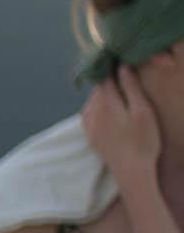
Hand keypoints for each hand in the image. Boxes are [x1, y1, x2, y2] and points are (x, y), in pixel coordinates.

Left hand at [82, 71, 162, 185]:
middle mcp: (91, 112)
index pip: (104, 78)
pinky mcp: (89, 135)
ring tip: (120, 92)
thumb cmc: (143, 141)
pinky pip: (90, 113)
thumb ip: (131, 89)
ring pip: (93, 101)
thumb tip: (122, 67)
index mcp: (105, 104)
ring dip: (104, 94)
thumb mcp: (142, 112)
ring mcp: (88, 125)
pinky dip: (99, 107)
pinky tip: (111, 109)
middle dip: (110, 81)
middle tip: (124, 76)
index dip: (112, 68)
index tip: (121, 61)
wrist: (132, 171)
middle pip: (98, 89)